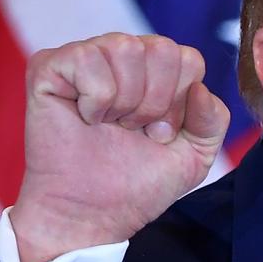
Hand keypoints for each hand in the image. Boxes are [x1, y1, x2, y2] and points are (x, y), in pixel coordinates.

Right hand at [9, 33, 229, 261]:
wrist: (91, 213)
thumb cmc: (137, 183)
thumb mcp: (194, 156)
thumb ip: (213, 120)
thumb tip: (200, 88)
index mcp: (158, 70)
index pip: (189, 58)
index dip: (179, 103)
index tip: (159, 135)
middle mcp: (123, 56)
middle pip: (163, 49)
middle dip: (155, 102)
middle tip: (132, 130)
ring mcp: (86, 57)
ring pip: (126, 48)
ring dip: (124, 100)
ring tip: (110, 125)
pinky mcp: (49, 65)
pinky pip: (87, 58)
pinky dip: (94, 98)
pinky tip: (85, 117)